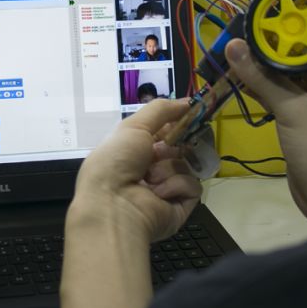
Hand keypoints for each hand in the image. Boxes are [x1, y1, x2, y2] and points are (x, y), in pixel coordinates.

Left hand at [70, 99, 202, 242]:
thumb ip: (161, 110)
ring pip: (186, 165)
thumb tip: (187, 102)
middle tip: (161, 151)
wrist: (113, 205)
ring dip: (169, 168)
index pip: (163, 134)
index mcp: (134, 151)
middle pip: (178, 149)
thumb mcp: (133, 126)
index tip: (187, 116)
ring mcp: (165, 189)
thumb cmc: (115, 163)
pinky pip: (193, 185)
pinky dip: (176, 185)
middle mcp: (149, 170)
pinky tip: (159, 193)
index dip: (174, 125)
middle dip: (173, 147)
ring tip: (151, 178)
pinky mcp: (179, 206)